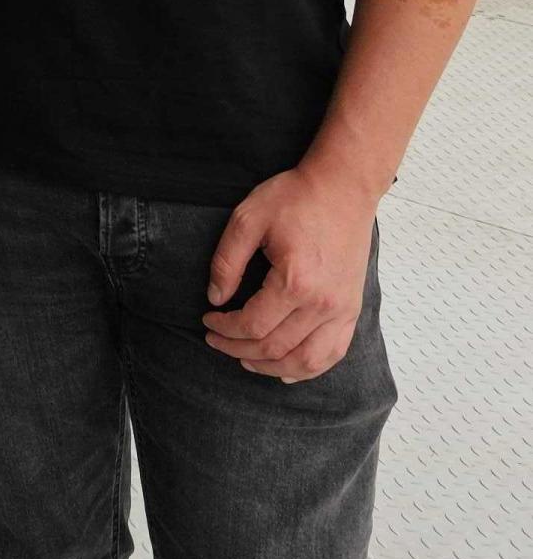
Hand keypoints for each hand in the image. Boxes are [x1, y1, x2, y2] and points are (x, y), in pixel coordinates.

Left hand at [203, 164, 375, 383]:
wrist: (342, 188)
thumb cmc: (296, 198)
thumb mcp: (247, 218)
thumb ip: (227, 261)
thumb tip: (216, 298)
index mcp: (294, 281)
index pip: (252, 324)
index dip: (224, 328)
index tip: (207, 319)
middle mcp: (322, 304)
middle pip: (275, 347)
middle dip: (238, 350)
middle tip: (216, 340)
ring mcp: (342, 310)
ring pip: (306, 360)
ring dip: (271, 367)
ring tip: (245, 360)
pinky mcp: (352, 310)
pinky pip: (333, 353)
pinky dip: (309, 368)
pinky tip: (287, 370)